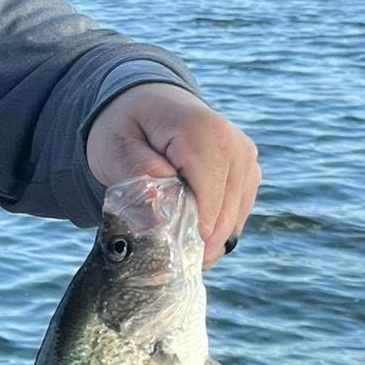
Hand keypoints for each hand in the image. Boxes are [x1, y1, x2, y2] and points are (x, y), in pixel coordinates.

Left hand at [85, 82, 259, 266]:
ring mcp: (246, 158)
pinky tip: (192, 237)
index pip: (208, 195)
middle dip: (199, 243)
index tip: (171, 251)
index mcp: (202, 132)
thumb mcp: (115, 146)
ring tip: (178, 252)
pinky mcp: (249, 171)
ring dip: (209, 242)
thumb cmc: (127, 126)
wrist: (148, 102)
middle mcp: (234, 144)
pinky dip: (217, 231)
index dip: (192, 229)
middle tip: (169, 262)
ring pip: (235, 218)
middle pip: (225, 212)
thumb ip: (135, 174)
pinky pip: (238, 213)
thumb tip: (159, 210)